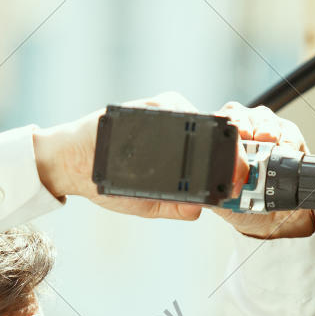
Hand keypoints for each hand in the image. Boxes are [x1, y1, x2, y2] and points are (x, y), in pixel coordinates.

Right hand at [33, 93, 314, 238]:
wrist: (72, 163)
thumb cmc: (106, 183)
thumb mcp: (144, 204)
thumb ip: (173, 207)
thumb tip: (200, 211)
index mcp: (174, 159)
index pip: (210, 157)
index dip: (231, 163)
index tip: (241, 174)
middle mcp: (172, 136)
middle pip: (211, 133)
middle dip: (229, 146)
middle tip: (238, 161)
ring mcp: (162, 119)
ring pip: (199, 117)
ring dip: (212, 130)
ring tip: (222, 142)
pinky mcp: (150, 105)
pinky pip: (176, 105)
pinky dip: (186, 113)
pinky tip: (185, 126)